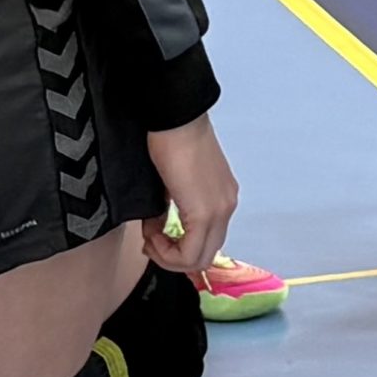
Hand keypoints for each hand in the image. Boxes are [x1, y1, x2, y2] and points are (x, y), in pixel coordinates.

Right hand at [143, 116, 237, 272]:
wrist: (174, 118)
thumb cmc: (171, 139)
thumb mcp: (172, 183)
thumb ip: (169, 210)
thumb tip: (155, 230)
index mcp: (222, 198)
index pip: (205, 243)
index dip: (175, 249)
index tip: (152, 235)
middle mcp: (226, 206)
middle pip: (204, 256)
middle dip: (171, 257)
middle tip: (150, 242)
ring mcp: (221, 210)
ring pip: (199, 258)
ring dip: (169, 256)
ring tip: (150, 237)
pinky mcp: (208, 211)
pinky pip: (191, 253)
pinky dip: (168, 252)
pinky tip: (152, 234)